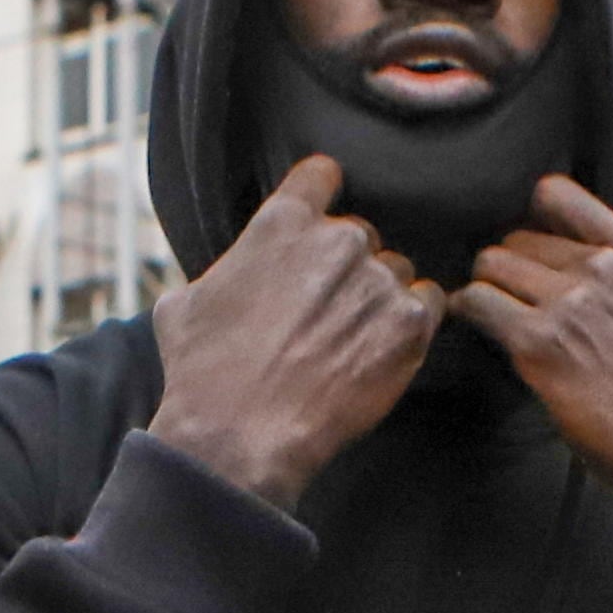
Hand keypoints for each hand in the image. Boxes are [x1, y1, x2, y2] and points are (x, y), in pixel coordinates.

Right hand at [146, 157, 442, 509]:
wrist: (239, 436)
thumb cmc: (203, 373)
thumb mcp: (184, 302)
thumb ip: (222, 270)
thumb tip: (228, 275)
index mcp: (283, 223)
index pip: (321, 176)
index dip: (320, 197)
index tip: (320, 222)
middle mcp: (339, 241)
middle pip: (360, 236)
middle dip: (345, 268)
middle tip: (323, 314)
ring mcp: (379, 281)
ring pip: (395, 273)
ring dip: (378, 300)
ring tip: (348, 344)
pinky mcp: (411, 325)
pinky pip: (429, 305)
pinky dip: (410, 325)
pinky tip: (380, 353)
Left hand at [448, 176, 612, 499]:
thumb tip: (600, 269)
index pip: (559, 196)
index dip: (534, 221)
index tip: (530, 252)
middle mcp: (603, 267)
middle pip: (518, 237)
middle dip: (508, 268)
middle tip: (508, 300)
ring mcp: (570, 303)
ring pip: (492, 265)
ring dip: (485, 289)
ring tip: (489, 315)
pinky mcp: (540, 344)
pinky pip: (478, 303)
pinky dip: (469, 312)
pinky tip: (474, 327)